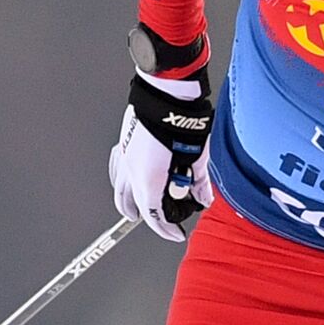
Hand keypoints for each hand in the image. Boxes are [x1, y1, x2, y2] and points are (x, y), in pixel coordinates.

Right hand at [109, 70, 213, 241]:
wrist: (166, 91)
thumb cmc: (182, 120)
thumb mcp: (198, 156)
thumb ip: (200, 182)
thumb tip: (204, 197)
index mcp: (150, 178)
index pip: (155, 216)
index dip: (166, 229)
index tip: (176, 233)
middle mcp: (132, 170)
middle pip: (136, 205)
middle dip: (150, 217)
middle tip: (164, 220)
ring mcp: (124, 157)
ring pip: (121, 190)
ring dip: (130, 202)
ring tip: (138, 208)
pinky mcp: (124, 143)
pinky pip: (119, 172)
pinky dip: (124, 182)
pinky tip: (131, 179)